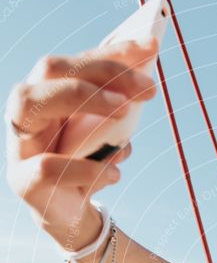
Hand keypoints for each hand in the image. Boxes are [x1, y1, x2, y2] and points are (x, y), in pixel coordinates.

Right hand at [5, 38, 156, 249]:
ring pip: (30, 104)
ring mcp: (20, 145)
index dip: (112, 51)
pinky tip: (115, 173)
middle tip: (147, 87)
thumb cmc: (90, 163)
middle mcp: (27, 112)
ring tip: (125, 112)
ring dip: (82, 99)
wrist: (75, 216)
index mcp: (48, 94)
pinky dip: (87, 168)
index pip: (74, 60)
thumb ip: (121, 101)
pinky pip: (48, 166)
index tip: (151, 47)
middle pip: (50, 70)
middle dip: (102, 71)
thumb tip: (148, 69)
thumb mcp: (110, 131)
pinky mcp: (23, 181)